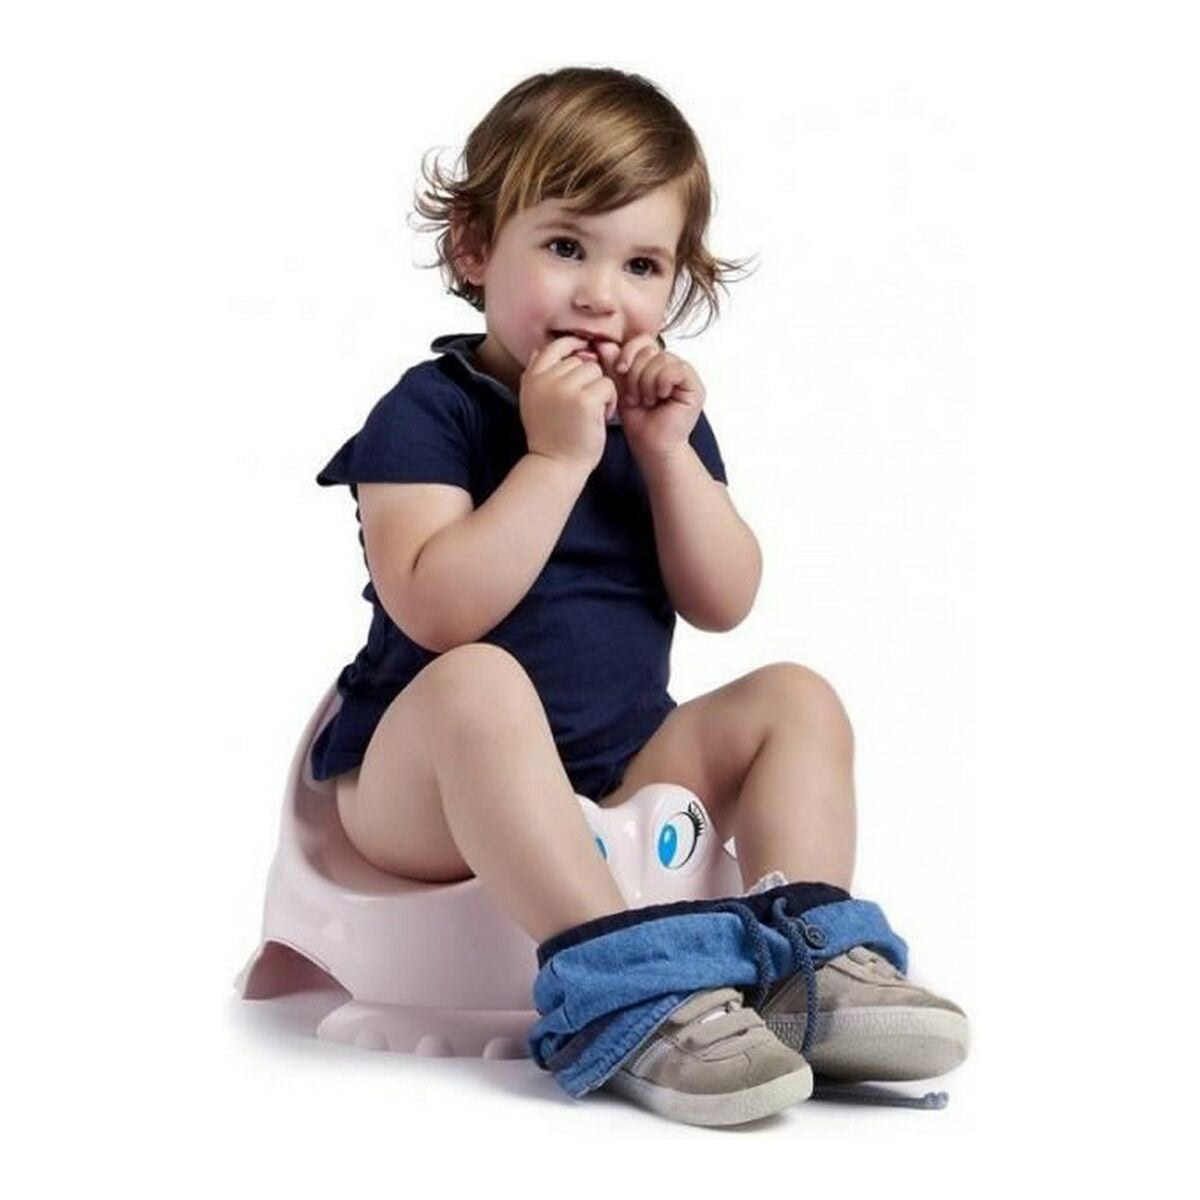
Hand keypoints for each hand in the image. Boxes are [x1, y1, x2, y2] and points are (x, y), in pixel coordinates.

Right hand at [519, 335, 617, 473]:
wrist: (555, 465)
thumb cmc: (550, 438)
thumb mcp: (533, 402)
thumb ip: (535, 376)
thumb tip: (538, 351)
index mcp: (533, 379)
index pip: (555, 346)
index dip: (573, 346)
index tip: (586, 354)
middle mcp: (546, 380)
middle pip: (581, 361)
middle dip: (589, 380)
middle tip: (585, 406)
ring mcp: (565, 388)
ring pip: (596, 371)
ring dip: (600, 390)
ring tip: (593, 412)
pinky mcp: (585, 400)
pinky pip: (607, 385)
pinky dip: (610, 401)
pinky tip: (601, 417)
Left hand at [595, 334, 705, 465]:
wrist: (651, 446)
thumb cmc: (638, 422)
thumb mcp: (619, 388)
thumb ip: (614, 365)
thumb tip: (603, 344)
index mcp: (654, 363)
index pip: (643, 340)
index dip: (628, 352)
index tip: (619, 370)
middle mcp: (671, 365)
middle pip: (650, 348)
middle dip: (635, 373)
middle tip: (634, 396)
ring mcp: (684, 375)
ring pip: (661, 358)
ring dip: (647, 382)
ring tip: (646, 400)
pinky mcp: (695, 386)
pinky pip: (676, 369)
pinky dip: (662, 383)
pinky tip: (660, 398)